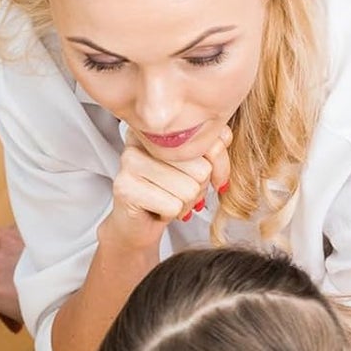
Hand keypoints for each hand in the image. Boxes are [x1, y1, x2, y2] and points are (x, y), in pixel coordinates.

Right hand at [101, 127, 231, 254]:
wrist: (137, 224)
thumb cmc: (168, 192)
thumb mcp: (196, 166)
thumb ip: (213, 147)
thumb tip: (225, 140)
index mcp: (160, 126)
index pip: (208, 139)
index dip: (220, 165)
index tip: (214, 178)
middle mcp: (141, 138)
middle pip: (201, 168)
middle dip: (199, 189)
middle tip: (182, 193)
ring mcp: (129, 162)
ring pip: (189, 189)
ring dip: (186, 204)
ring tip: (169, 201)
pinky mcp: (125, 188)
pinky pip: (173, 206)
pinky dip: (172, 215)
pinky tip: (157, 210)